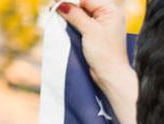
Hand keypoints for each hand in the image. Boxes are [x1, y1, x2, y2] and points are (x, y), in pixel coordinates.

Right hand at [57, 0, 142, 123]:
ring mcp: (101, 23)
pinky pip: (80, 21)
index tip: (55, 3)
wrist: (110, 75)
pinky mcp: (95, 32)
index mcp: (111, 10)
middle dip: (67, 5)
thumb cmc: (105, 54)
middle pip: (82, 3)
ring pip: (79, 12)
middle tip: (52, 8)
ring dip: (68, 13)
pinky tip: (61, 21)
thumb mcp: (89, 31)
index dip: (70, 0)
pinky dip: (71, 21)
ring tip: (54, 12)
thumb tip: (60, 2)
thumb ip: (75, 14)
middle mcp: (108, 14)